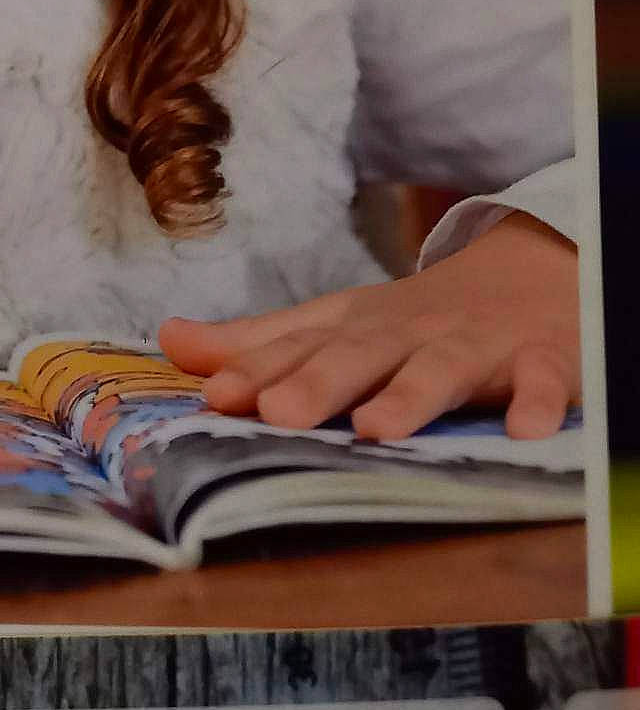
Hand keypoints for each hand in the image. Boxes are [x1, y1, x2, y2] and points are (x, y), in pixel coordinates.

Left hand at [159, 212, 579, 440]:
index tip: (214, 396)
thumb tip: (168, 340)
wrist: (528, 278)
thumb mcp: (335, 324)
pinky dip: (538, 403)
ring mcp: (475, 345)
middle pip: (359, 356)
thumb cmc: (411, 321)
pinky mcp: (541, 360)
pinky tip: (524, 430)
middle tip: (278, 413)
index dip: (255, 372)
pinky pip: (542, 382)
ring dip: (409, 396)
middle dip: (318, 383)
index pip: (297, 349)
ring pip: (440, 369)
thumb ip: (255, 343)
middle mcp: (407, 333)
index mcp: (354, 327)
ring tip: (376, 428)